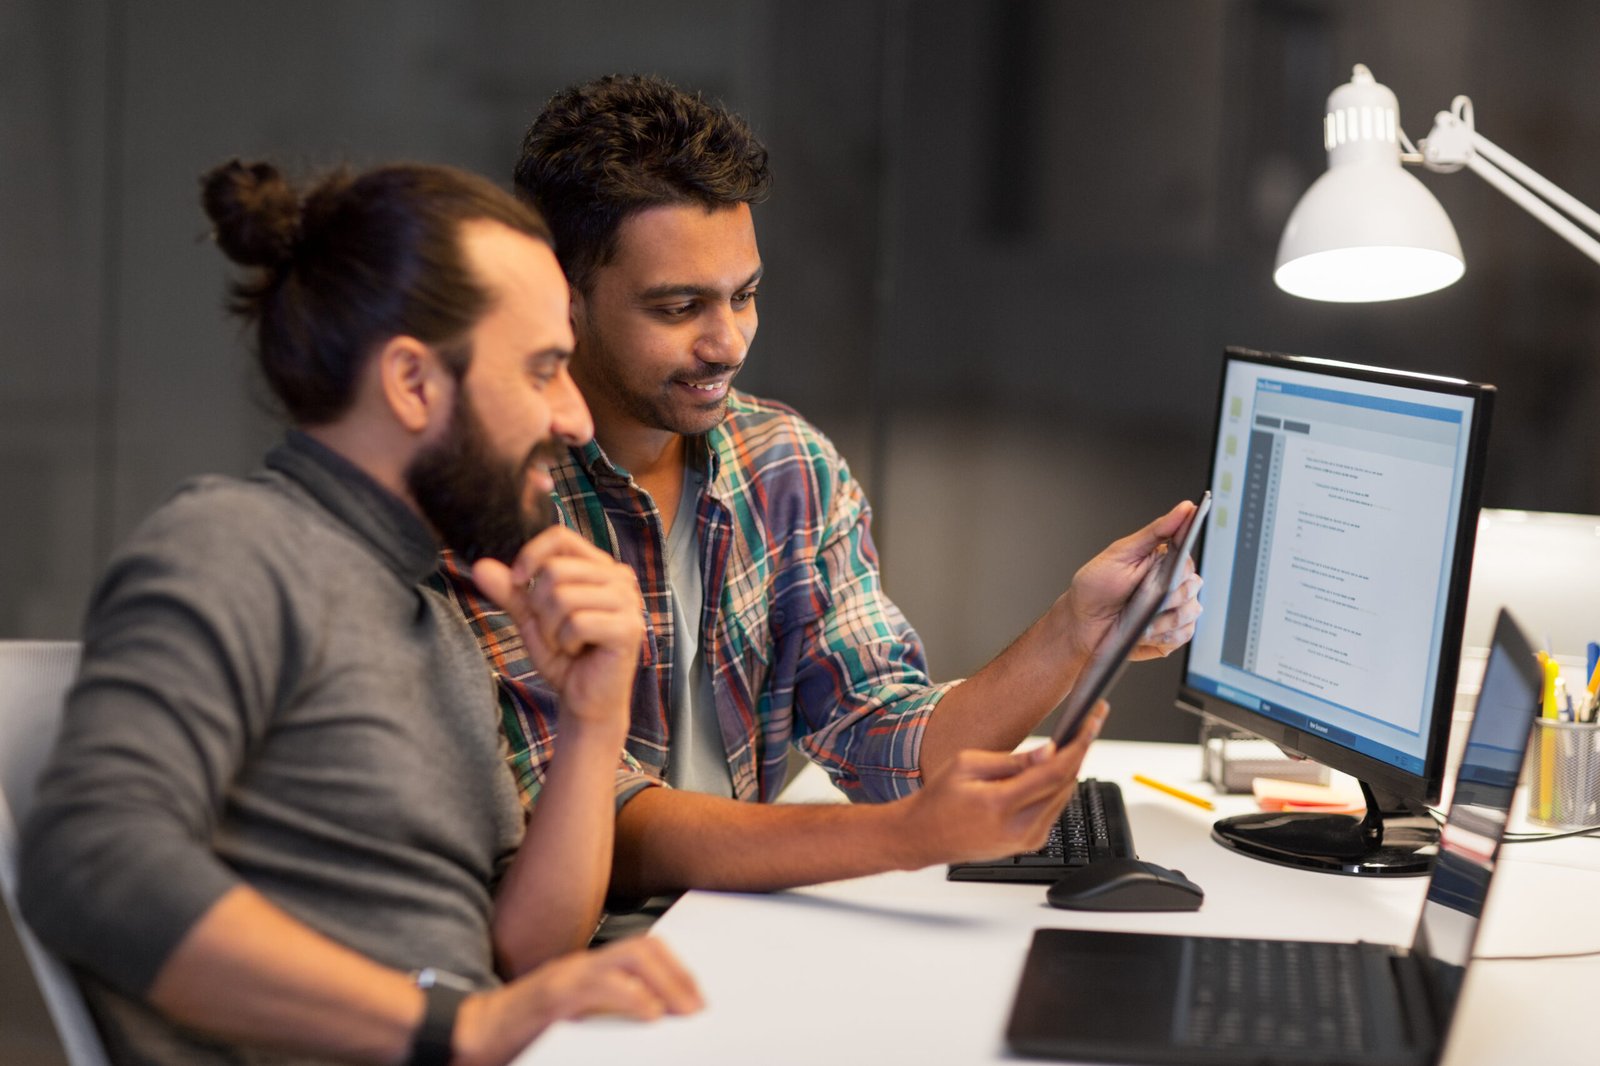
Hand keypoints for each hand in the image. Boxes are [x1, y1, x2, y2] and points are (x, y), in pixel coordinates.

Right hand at [453, 937, 702, 1065]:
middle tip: (697, 1009)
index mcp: (586, 970)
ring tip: (683, 1011)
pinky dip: (631, 998)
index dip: (677, 971)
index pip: (643, 951)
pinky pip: (598, 987)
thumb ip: (606, 1014)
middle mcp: (580, 966)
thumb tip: (654, 1022)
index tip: (697, 999)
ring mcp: (565, 977)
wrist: (470, 1037)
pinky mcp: (551, 997)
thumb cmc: (521, 1034)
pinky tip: (650, 1015)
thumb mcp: (573, 1021)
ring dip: (664, 983)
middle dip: (678, 976)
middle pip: (644, 949)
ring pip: (628, 960)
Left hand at [472, 527, 644, 729]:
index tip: (517, 583)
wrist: (585, 700)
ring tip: (566, 643)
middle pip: (555, 570)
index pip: (560, 538)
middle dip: (539, 606)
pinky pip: (577, 623)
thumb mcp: (532, 619)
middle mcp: (620, 578)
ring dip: (552, 629)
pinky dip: (566, 642)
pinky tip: (578, 652)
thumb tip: (481, 566)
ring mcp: (628, 602)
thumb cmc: (565, 657)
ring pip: (563, 597)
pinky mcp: (628, 628)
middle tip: (553, 631)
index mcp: (601, 567)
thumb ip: (510, 591)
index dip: (530, 557)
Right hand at [897, 702, 1108, 866]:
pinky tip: (1053, 769)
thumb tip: (1048, 751)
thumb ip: (1012, 760)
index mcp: (1001, 805)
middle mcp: (1019, 828)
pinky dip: (1058, 787)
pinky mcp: (1029, 844)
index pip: (1055, 772)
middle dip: (1079, 752)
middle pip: (1067, 784)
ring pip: (1065, 797)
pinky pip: (1055, 810)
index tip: (1090, 723)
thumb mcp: (967, 765)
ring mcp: (1026, 840)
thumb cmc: (938, 800)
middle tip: (1085, 726)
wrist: (922, 836)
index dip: (1078, 744)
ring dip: (1070, 769)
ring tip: (1071, 743)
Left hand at [1058, 501, 1203, 663]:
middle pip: (1193, 583)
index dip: (1184, 551)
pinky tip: (1144, 631)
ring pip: (1192, 610)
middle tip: (1145, 595)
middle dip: (1170, 592)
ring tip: (1140, 618)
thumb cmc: (1095, 588)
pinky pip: (1184, 633)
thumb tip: (1183, 509)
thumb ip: (1155, 531)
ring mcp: (1173, 609)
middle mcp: (1171, 582)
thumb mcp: (1120, 553)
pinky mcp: (1172, 633)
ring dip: (1164, 617)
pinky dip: (1164, 635)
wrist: (1081, 626)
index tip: (1174, 555)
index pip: (1187, 547)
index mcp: (1161, 559)